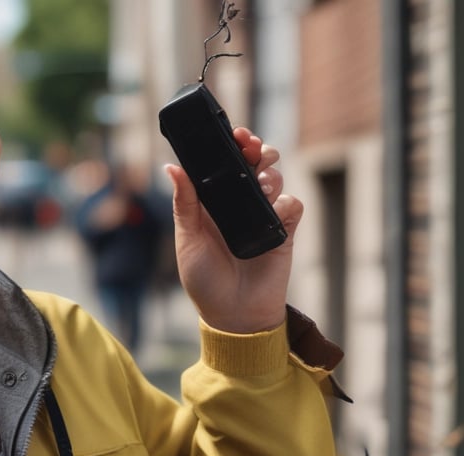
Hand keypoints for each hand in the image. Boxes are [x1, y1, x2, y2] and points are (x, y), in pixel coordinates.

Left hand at [164, 127, 302, 332]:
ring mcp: (264, 216)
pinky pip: (292, 206)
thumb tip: (171, 167)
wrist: (233, 315)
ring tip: (260, 182)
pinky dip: (285, 203)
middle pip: (255, 164)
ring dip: (269, 173)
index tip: (234, 132)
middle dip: (256, 149)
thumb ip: (184, 203)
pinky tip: (274, 209)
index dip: (231, 146)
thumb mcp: (188, 239)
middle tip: (252, 147)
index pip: (225, 165)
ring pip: (275, 178)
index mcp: (214, 203)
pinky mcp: (284, 232)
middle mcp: (240, 205)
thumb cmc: (204, 280)